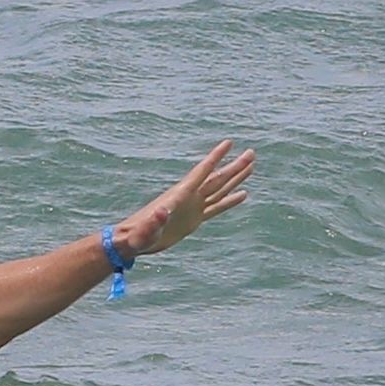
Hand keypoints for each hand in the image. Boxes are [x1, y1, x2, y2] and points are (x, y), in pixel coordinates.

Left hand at [114, 140, 255, 257]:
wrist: (132, 242)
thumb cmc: (136, 236)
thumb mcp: (145, 230)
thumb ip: (153, 222)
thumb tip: (162, 212)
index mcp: (179, 195)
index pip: (202, 172)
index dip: (215, 157)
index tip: (229, 143)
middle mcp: (188, 197)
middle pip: (217, 178)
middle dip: (234, 166)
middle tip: (251, 153)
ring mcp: (192, 207)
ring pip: (220, 190)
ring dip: (235, 179)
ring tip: (250, 167)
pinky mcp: (194, 219)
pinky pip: (217, 207)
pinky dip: (231, 201)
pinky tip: (243, 194)